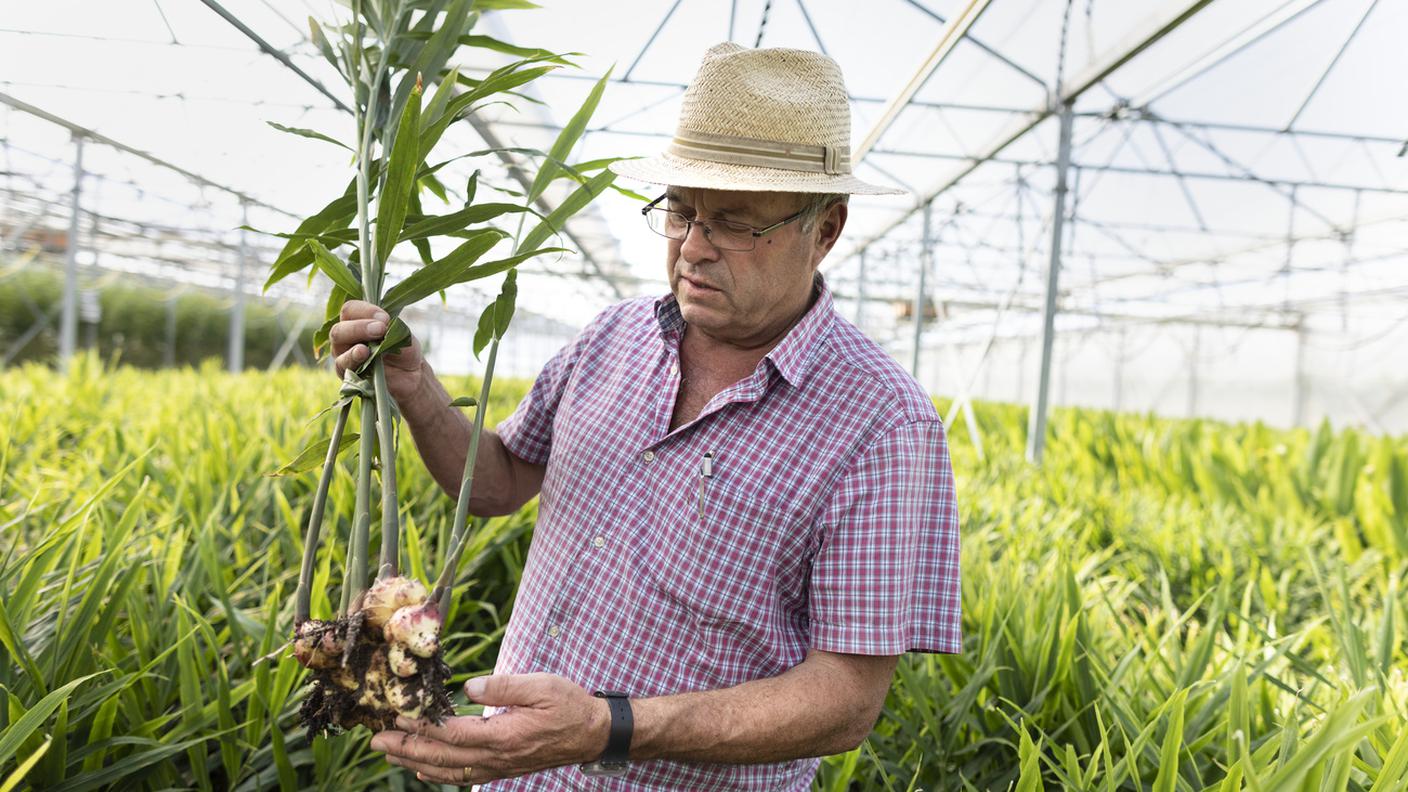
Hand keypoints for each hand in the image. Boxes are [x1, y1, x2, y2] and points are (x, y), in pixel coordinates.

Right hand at [329, 300, 425, 403]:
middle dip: (359, 327)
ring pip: (337, 345)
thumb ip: (392, 329)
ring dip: (354, 341)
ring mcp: (344, 356)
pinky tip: (363, 355)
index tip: (385, 319)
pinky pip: (342, 365)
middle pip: (339, 328)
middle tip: (380, 329)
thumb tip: (381, 327)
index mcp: (357, 321)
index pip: (350, 309)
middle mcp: (346, 337)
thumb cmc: (403, 351)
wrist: (410, 376)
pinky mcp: (347, 373)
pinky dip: (352, 358)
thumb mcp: (403, 336)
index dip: (366, 311)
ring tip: (366, 346)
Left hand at [370, 674, 610, 786]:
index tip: (398, 716)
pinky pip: (464, 776)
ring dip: (416, 763)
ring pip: (449, 771)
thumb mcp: (541, 685)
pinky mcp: (503, 768)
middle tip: (377, 740)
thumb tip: (469, 686)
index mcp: (504, 735)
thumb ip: (504, 685)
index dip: (422, 727)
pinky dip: (439, 775)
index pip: (453, 734)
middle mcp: (498, 757)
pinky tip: (423, 770)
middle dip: (407, 748)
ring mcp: (499, 767)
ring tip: (390, 754)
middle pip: (443, 758)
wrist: (593, 733)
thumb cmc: (570, 705)